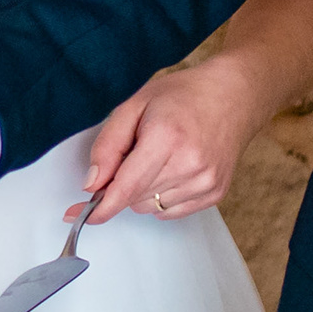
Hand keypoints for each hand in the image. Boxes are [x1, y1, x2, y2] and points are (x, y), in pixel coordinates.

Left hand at [79, 62, 252, 224]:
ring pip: (151, 208)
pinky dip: (163, 197)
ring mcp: (205, 182)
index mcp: (167, 138)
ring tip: (161, 157)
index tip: (78, 215)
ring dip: (144, 191)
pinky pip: (171, 212)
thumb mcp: (135, 105)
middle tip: (137, 152)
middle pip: (134, 198)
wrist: (234, 96)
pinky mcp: (215, 193)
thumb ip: (108, 145)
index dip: (100, 206)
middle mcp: (189, 164)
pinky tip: (174, 169)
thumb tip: (92, 184)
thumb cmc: (184, 95)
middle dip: (124, 182)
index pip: (126, 187)